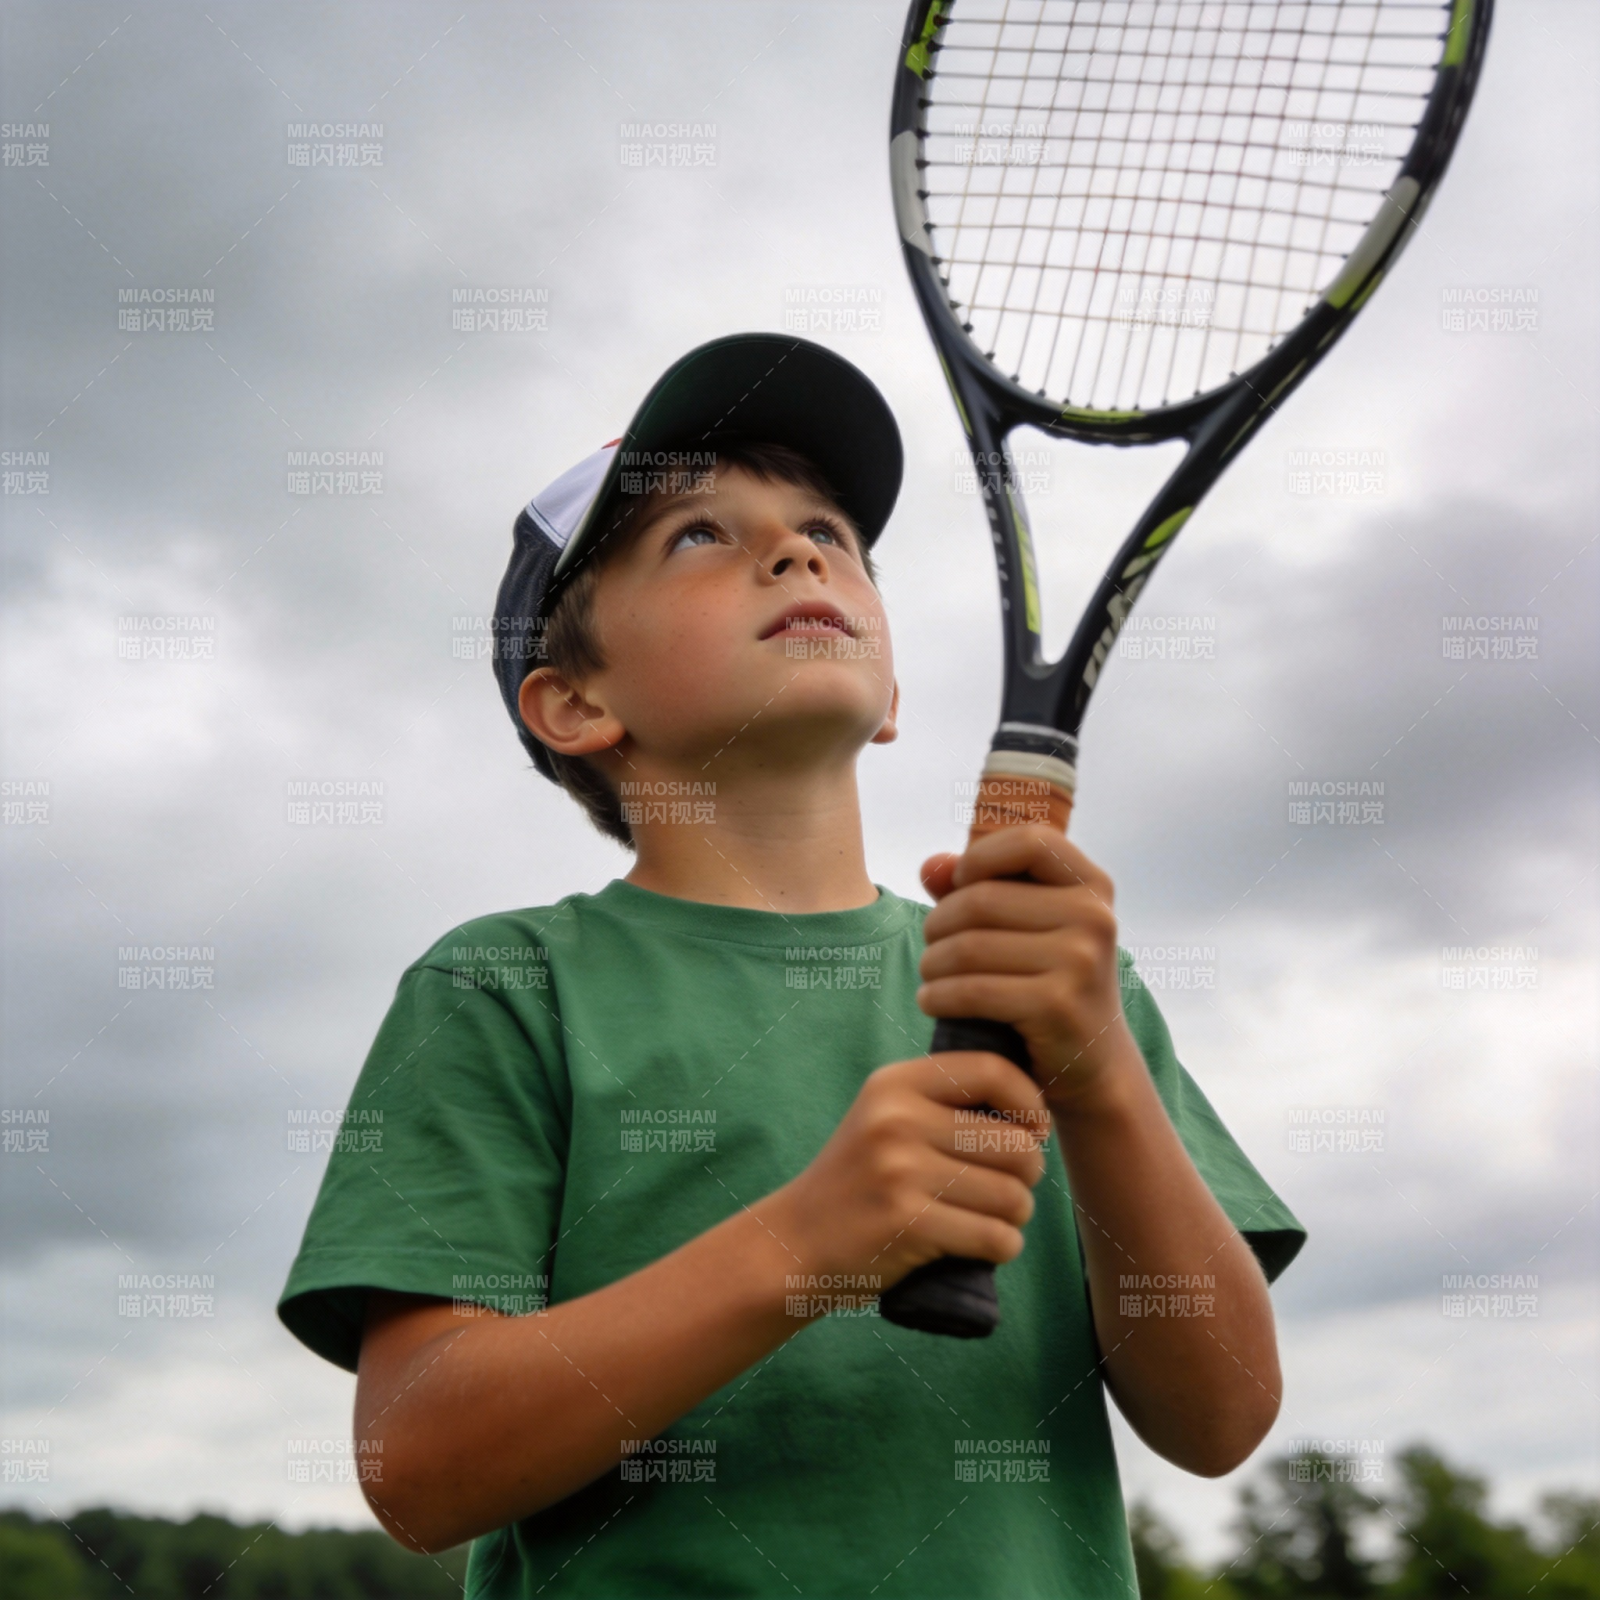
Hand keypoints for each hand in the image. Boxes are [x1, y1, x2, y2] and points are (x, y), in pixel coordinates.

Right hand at [761, 1052, 1049, 1293]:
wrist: (794, 1241)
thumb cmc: (859, 1179)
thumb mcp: (886, 1117)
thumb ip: (944, 1100)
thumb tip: (1035, 1105)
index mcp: (896, 1083)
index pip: (993, 1070)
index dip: (1031, 1103)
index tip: (1033, 1131)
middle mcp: (897, 1118)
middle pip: (1016, 1145)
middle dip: (1028, 1174)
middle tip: (1007, 1188)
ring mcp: (899, 1171)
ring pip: (1013, 1196)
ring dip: (1016, 1216)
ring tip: (992, 1218)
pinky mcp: (906, 1223)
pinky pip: (995, 1238)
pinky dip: (1003, 1247)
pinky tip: (984, 1245)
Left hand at [916, 824, 1141, 1111]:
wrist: (1092, 1063)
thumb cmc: (1047, 982)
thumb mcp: (1024, 926)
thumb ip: (976, 886)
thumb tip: (931, 865)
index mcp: (1091, 885)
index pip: (1029, 840)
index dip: (979, 859)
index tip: (960, 889)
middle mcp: (1094, 916)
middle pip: (979, 900)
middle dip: (937, 925)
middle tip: (931, 948)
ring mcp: (1080, 961)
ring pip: (968, 947)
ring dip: (931, 964)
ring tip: (930, 977)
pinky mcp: (1057, 1005)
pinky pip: (972, 990)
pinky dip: (938, 996)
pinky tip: (931, 1002)